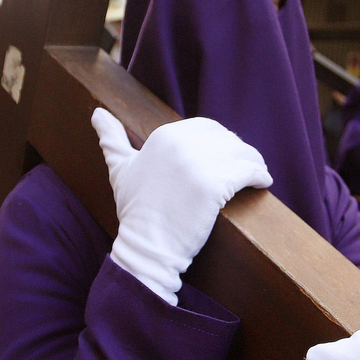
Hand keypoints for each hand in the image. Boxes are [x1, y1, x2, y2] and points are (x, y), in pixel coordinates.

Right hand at [92, 108, 271, 304]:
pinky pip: (248, 172)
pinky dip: (260, 176)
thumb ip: (112, 140)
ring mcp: (198, 164)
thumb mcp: (120, 170)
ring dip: (254, 163)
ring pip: (241, 153)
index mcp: (163, 136)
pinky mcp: (215, 185)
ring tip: (258, 173)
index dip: (220, 141)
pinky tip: (263, 183)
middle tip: (247, 166)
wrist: (146, 245)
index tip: (227, 156)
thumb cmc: (136, 211)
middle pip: (226, 139)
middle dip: (238, 151)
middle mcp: (180, 144)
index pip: (206, 128)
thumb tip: (96, 113)